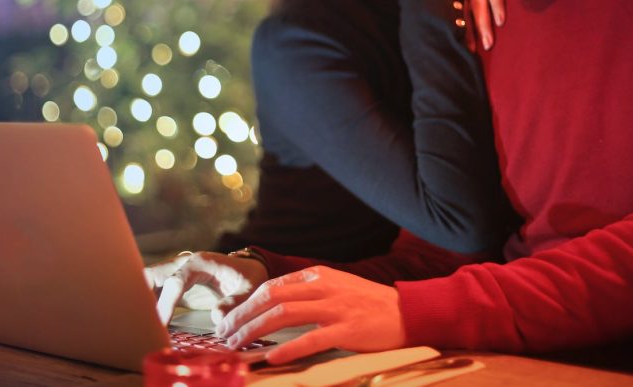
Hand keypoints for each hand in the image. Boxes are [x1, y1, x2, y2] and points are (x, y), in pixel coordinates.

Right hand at [144, 251, 267, 324]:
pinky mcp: (172, 285)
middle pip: (150, 275)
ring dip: (138, 301)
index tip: (161, 324)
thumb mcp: (250, 289)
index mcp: (199, 262)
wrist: (247, 270)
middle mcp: (182, 263)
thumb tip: (217, 319)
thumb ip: (235, 302)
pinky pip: (152, 292)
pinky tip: (143, 324)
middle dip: (139, 296)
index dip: (166, 303)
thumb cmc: (248, 278)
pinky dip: (144, 306)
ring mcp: (174, 273)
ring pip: (146, 282)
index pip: (175, 281)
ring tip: (135, 326)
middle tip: (137, 323)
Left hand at [217, 266, 405, 363]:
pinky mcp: (348, 329)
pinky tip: (271, 358)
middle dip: (242, 315)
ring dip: (255, 330)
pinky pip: (311, 338)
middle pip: (271, 296)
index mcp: (318, 275)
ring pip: (284, 314)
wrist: (408, 312)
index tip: (229, 319)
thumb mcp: (336, 288)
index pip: (272, 285)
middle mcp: (323, 286)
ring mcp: (336, 307)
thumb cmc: (370, 304)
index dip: (246, 303)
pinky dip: (288, 348)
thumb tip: (273, 306)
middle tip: (223, 333)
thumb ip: (308, 294)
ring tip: (237, 345)